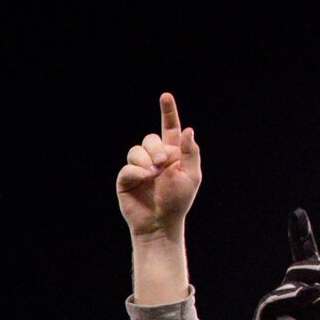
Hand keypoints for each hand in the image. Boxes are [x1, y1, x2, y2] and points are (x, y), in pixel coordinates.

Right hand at [117, 92, 201, 241]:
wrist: (160, 223)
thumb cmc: (178, 201)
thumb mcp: (192, 175)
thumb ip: (191, 152)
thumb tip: (188, 130)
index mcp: (173, 153)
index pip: (170, 127)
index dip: (168, 111)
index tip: (165, 96)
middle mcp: (154, 157)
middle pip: (150, 138)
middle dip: (156, 149)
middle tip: (163, 164)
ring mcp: (139, 167)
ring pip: (137, 150)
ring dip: (147, 161)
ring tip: (154, 175)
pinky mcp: (126, 178)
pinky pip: (128, 167)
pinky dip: (137, 171)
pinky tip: (144, 179)